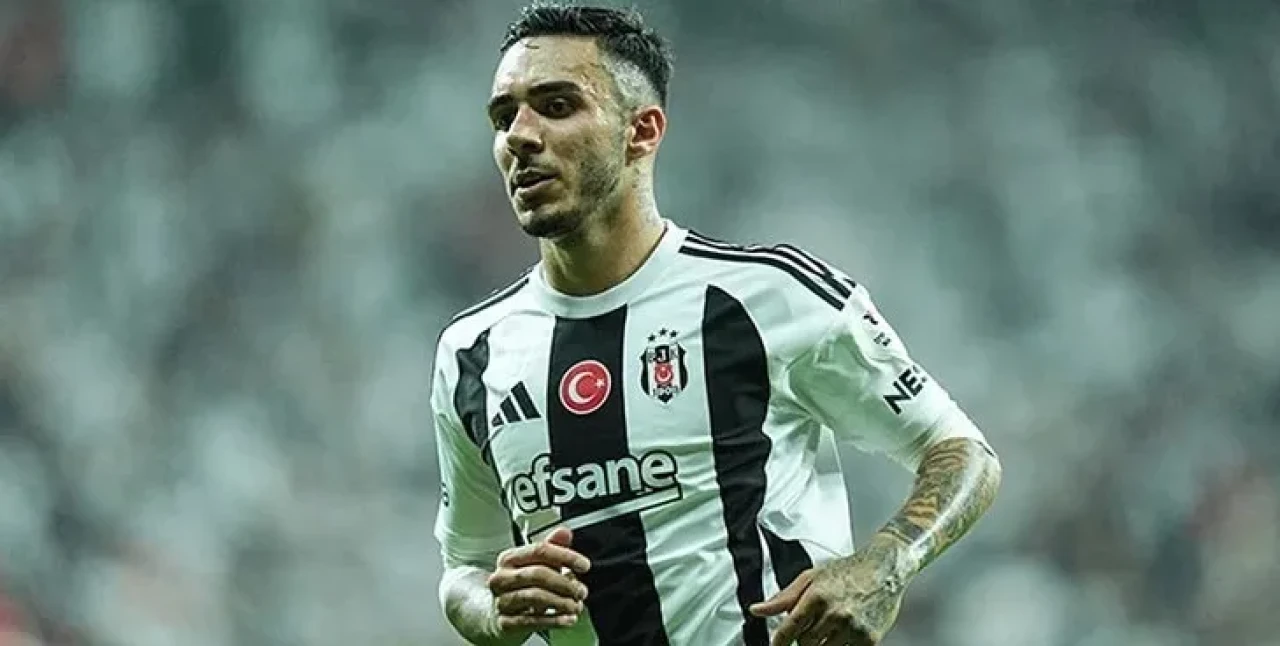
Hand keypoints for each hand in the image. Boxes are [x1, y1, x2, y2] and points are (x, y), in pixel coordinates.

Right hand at [487, 526, 591, 634]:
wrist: (495, 617)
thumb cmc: (519, 588)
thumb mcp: (535, 566)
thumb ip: (551, 548)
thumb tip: (564, 533)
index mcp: (509, 559)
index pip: (539, 550)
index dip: (565, 556)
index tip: (584, 565)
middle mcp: (501, 578)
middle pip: (537, 574)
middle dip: (565, 583)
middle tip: (581, 591)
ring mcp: (501, 601)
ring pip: (534, 597)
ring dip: (561, 602)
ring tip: (575, 606)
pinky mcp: (504, 623)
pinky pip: (531, 621)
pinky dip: (554, 621)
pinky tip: (568, 619)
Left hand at [749, 541, 906, 645]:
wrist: (884, 570)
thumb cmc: (848, 571)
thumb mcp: (810, 577)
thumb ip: (783, 597)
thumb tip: (757, 610)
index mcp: (817, 597)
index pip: (789, 630)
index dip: (779, 642)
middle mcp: (835, 613)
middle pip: (805, 644)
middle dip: (803, 641)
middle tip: (809, 630)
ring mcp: (853, 628)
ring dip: (821, 645)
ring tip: (827, 630)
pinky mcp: (869, 640)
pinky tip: (842, 634)